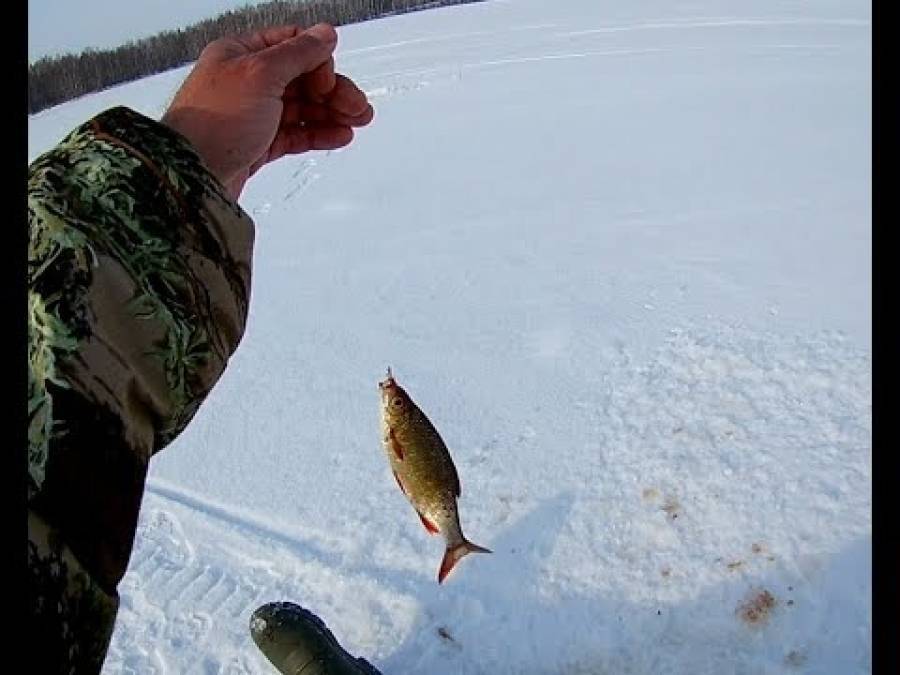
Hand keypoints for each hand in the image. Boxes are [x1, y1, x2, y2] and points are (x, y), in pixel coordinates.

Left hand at [161, 23, 373, 199]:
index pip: (291, 45)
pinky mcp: (258, 144)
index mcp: (240, 54)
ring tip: (357, 123)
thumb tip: (325, 33)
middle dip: (333, 91)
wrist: (193, 175)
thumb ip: (298, 53)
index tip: (328, 83)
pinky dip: (318, 133)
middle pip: (302, 78)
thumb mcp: (261, 74)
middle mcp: (246, 81)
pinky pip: (295, 133)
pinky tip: (339, 136)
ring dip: (332, 114)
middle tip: (359, 108)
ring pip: (302, 108)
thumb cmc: (214, 122)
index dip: (317, 61)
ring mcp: (253, 114)